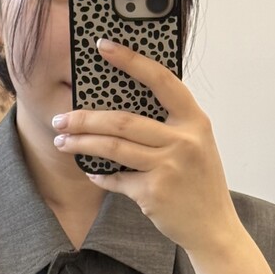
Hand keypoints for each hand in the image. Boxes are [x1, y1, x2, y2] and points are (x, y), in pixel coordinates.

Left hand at [51, 38, 241, 253]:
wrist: (214, 228)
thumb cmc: (200, 183)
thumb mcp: (197, 144)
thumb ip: (170, 125)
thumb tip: (121, 108)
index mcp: (195, 120)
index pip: (160, 80)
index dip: (131, 60)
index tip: (103, 45)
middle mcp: (183, 140)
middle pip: (122, 121)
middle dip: (84, 119)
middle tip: (60, 119)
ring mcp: (168, 167)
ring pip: (113, 148)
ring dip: (81, 145)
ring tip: (62, 142)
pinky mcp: (154, 193)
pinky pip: (117, 179)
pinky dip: (101, 177)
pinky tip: (92, 174)